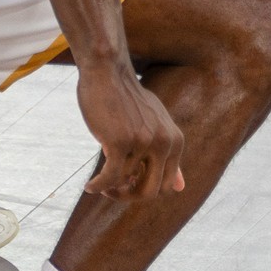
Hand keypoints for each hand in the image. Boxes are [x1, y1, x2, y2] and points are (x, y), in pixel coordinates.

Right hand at [75, 62, 187, 200]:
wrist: (107, 73)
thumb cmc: (128, 100)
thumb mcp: (156, 125)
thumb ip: (169, 155)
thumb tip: (180, 188)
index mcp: (175, 140)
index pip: (167, 185)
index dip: (145, 191)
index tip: (128, 186)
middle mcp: (164, 142)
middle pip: (150, 192)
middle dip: (130, 197)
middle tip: (113, 193)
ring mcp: (143, 142)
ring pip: (125, 183)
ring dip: (109, 188)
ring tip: (98, 183)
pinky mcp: (120, 141)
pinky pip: (110, 178)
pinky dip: (98, 186)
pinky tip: (90, 187)